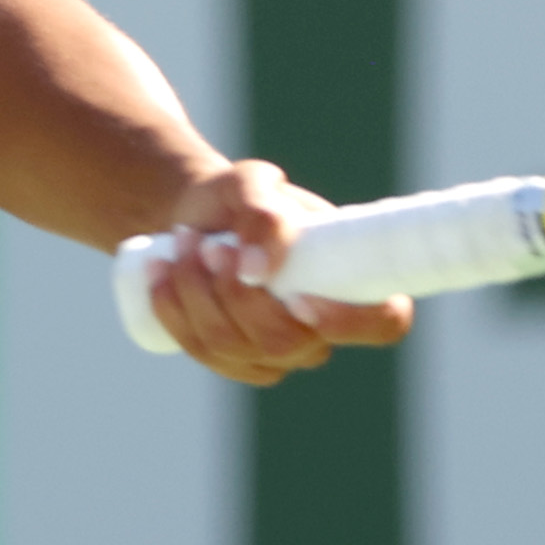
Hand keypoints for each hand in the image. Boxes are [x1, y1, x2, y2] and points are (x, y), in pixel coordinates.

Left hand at [138, 159, 413, 386]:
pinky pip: (204, 352)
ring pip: (235, 347)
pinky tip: (161, 276)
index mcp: (355, 283)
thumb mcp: (252, 183)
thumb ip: (262, 211)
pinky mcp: (235, 362)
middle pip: (287, 343)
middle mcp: (322, 330)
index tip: (298, 296)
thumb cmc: (241, 197)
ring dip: (197, 294)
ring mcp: (278, 354)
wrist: (199, 216)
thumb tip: (258, 271)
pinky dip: (176, 311)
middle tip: (210, 246)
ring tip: (182, 242)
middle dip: (236, 296)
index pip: (383, 324)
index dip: (349, 322)